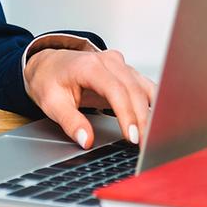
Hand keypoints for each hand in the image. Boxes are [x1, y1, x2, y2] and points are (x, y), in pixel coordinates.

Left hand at [23, 48, 156, 148]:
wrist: (49, 64)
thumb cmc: (50, 80)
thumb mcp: (51, 103)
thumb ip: (70, 122)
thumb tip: (86, 140)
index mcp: (89, 66)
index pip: (116, 90)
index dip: (127, 114)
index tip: (132, 137)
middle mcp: (108, 61)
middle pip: (134, 90)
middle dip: (142, 119)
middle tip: (144, 146)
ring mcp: (120, 65)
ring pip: (144, 88)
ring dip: (151, 113)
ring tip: (153, 138)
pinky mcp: (126, 72)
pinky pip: (145, 86)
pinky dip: (153, 103)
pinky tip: (156, 121)